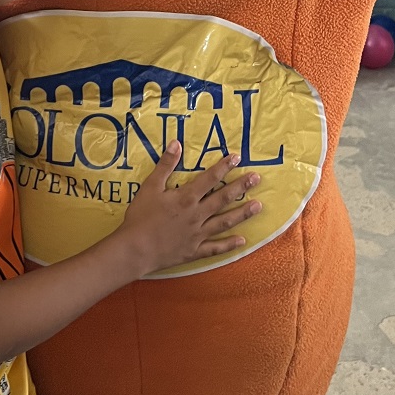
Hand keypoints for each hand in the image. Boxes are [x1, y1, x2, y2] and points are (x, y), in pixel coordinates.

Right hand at [117, 143, 260, 276]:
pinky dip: (229, 244)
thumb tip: (176, 143)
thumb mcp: (150, 186)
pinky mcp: (195, 251)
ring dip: (242, 213)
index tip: (237, 157)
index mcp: (186, 198)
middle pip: (223, 198)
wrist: (135, 249)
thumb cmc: (141, 217)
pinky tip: (243, 240)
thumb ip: (165, 165)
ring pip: (225, 222)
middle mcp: (197, 215)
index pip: (210, 178)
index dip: (224, 167)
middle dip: (241, 186)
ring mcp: (198, 234)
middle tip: (257, 178)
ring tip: (258, 206)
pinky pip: (215, 248)